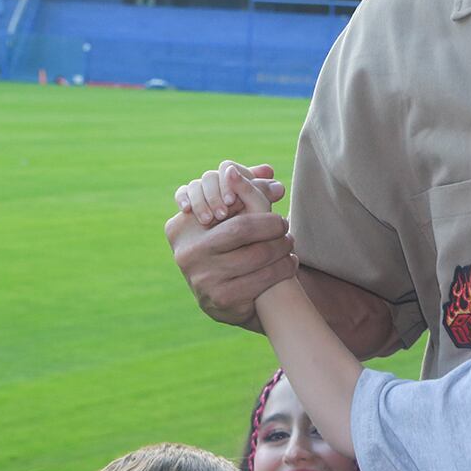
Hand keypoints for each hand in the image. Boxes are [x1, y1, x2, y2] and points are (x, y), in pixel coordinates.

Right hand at [165, 161, 296, 328]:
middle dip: (271, 225)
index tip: (272, 201)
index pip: (222, 201)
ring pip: (256, 255)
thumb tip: (268, 170)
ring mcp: (200, 279)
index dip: (252, 198)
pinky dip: (281, 269)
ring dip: (282, 248)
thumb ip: (247, 189)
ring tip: (290, 243)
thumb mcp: (230, 217)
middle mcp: (186, 253)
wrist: (226, 299)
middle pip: (241, 227)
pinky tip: (289, 264)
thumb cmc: (230, 248)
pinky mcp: (219, 301)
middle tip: (285, 224)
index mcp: (180, 227)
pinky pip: (261, 280)